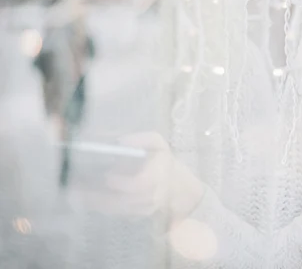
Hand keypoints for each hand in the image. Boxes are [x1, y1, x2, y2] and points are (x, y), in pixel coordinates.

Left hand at [70, 133, 204, 228]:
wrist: (174, 184)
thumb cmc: (161, 160)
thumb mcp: (158, 143)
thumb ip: (142, 138)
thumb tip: (120, 140)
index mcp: (158, 177)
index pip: (141, 184)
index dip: (125, 183)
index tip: (108, 177)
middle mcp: (152, 196)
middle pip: (125, 201)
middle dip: (100, 197)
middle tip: (78, 190)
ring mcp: (144, 209)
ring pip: (118, 210)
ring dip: (96, 204)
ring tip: (74, 195)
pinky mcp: (136, 215)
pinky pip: (117, 214)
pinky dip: (99, 208)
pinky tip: (83, 200)